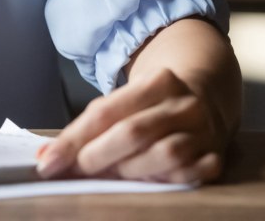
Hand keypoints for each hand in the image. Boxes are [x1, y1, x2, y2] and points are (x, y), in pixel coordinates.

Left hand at [37, 67, 227, 183]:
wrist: (206, 95)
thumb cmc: (152, 104)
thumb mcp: (124, 101)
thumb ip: (90, 126)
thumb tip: (49, 157)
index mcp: (157, 81)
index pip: (106, 112)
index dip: (74, 139)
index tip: (48, 162)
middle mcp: (183, 104)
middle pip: (133, 132)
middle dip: (97, 156)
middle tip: (77, 171)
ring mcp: (204, 131)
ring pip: (163, 155)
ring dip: (129, 171)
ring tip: (111, 176)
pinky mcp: (216, 156)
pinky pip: (189, 175)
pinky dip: (163, 181)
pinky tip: (146, 183)